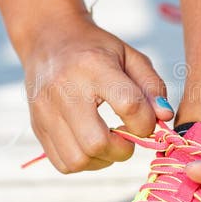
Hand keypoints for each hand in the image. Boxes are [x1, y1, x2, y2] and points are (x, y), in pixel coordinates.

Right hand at [22, 14, 172, 172]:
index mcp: (93, 66)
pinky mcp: (37, 125)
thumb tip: (164, 117)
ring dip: (102, 159)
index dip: (146, 123)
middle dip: (122, 150)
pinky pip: (63, 163)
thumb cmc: (95, 49)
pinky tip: (91, 146)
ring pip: (78, 160)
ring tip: (109, 143)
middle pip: (96, 142)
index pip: (129, 105)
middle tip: (127, 138)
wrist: (48, 38)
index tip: (146, 122)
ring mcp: (45, 110)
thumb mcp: (129, 56)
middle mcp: (64, 89)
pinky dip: (84, 162)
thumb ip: (152, 86)